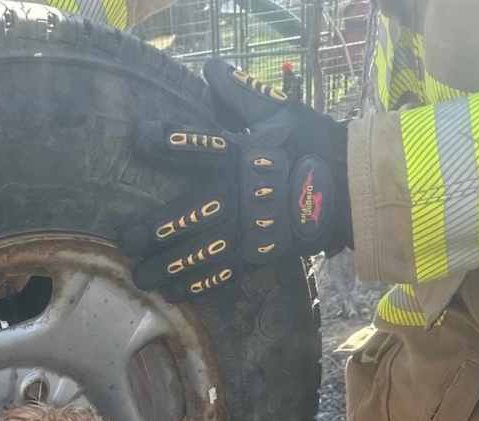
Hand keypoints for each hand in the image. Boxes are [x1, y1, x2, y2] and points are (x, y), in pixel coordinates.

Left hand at [119, 59, 351, 302]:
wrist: (354, 189)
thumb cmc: (314, 146)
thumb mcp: (280, 114)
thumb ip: (241, 96)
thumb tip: (211, 68)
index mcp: (244, 156)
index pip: (201, 144)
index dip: (169, 140)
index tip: (138, 137)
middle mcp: (240, 195)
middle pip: (189, 213)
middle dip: (154, 230)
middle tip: (125, 241)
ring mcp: (249, 229)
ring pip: (200, 252)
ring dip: (167, 267)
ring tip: (140, 278)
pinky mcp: (259, 253)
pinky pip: (223, 274)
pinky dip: (198, 285)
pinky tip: (174, 294)